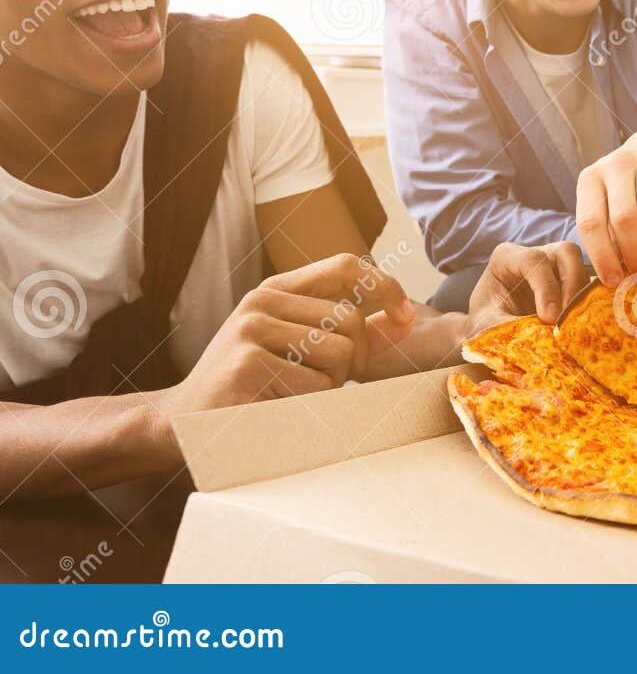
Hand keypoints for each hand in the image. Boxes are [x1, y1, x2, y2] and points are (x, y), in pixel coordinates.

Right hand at [156, 253, 413, 419]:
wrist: (180, 423)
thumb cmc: (250, 387)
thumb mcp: (301, 349)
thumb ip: (352, 332)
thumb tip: (405, 318)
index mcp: (277, 289)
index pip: (346, 265)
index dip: (384, 286)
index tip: (404, 315)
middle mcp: (263, 299)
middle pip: (351, 321)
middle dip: (355, 361)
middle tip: (327, 383)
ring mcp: (252, 327)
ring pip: (339, 354)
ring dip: (330, 385)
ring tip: (294, 394)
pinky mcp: (248, 361)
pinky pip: (315, 385)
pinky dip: (308, 405)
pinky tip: (276, 405)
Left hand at [468, 241, 588, 329]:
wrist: (489, 331)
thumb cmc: (484, 324)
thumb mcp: (488, 327)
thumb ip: (511, 328)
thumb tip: (541, 338)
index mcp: (507, 257)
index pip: (534, 261)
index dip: (546, 287)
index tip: (549, 317)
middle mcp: (535, 254)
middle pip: (565, 253)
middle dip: (572, 285)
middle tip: (568, 319)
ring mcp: (556, 265)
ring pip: (581, 267)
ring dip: (582, 296)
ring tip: (575, 325)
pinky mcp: (570, 280)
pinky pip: (588, 285)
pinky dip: (588, 302)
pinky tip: (584, 323)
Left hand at [576, 113, 636, 285]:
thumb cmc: (626, 186)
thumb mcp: (606, 201)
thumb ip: (606, 231)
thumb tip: (615, 277)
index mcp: (590, 178)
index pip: (590, 223)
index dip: (602, 257)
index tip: (614, 281)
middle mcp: (616, 165)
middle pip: (623, 219)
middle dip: (634, 252)